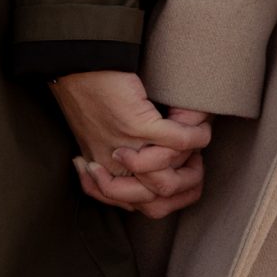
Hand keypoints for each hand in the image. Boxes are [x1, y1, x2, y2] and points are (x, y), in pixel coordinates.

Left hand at [49, 70, 210, 220]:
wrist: (77, 67)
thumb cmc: (89, 97)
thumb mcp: (99, 136)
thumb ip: (121, 157)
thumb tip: (153, 165)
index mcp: (105, 172)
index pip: (145, 208)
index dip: (171, 197)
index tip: (179, 171)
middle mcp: (113, 168)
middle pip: (159, 201)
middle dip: (184, 182)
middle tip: (192, 160)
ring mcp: (126, 150)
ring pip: (169, 179)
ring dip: (190, 159)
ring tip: (196, 138)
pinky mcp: (137, 127)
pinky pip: (178, 142)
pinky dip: (195, 136)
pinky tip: (198, 128)